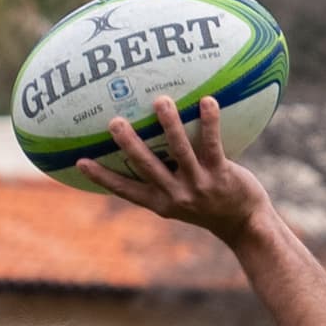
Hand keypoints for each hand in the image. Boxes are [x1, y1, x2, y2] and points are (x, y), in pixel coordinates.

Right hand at [79, 95, 273, 241]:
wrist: (245, 224)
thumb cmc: (209, 205)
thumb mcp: (180, 198)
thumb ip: (160, 176)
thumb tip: (137, 144)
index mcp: (160, 201)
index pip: (126, 189)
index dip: (102, 178)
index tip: (80, 162)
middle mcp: (176, 194)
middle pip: (147, 167)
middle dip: (129, 145)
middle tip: (113, 122)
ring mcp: (199, 185)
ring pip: (180, 151)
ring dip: (170, 125)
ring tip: (160, 101)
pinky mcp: (222, 175)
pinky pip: (213, 144)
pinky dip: (209, 121)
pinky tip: (208, 101)